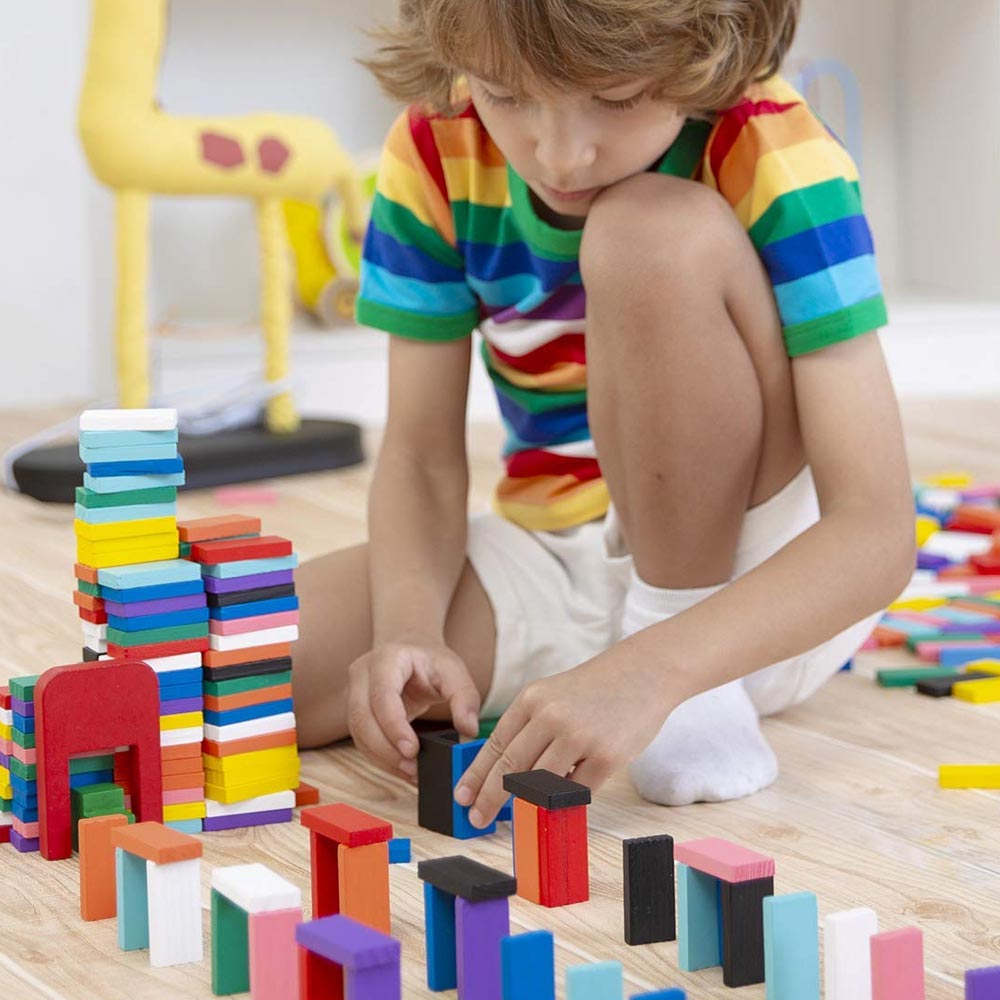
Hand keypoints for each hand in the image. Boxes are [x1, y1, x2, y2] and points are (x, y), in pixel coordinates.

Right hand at [346, 634, 481, 781]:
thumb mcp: (454, 672)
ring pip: (358, 732)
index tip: (413, 750)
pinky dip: (380, 758)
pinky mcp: (355, 711)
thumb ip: (465, 699)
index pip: (382, 695)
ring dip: (382, 758)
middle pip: (362, 717)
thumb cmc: (431, 661)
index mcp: (387, 658)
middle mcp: (363, 673)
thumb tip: (469, 730)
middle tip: (412, 768)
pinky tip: (402, 767)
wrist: (412, 650)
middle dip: (385, 749)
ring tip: (411, 772)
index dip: (394, 726)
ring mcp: (354, 692)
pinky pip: (361, 739)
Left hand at [454, 647, 676, 826]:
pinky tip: (559, 802)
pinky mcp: (607, 756)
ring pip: (541, 783)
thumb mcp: (552, 695)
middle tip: (477, 817)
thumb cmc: (595, 689)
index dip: (476, 775)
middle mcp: (550, 716)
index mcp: (532, 699)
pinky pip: (577, 790)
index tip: (463, 795)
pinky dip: (566, 799)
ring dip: (526, 804)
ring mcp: (579, 737)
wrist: (643, 673)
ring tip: (515, 818)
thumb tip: (506, 773)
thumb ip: (530, 729)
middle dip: (490, 798)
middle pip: (511, 768)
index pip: (496, 745)